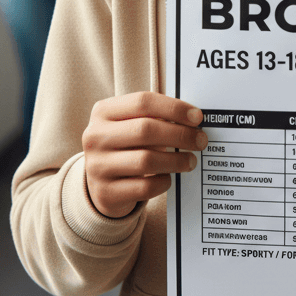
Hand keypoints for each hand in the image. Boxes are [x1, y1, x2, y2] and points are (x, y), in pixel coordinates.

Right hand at [82, 93, 206, 217]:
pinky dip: (163, 182)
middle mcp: (95, 137)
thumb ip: (155, 117)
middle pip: (145, 130)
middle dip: (180, 134)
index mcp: (103, 112)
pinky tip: (168, 178)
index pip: (143, 102)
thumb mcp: (131, 124)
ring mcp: (97, 166)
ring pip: (146, 160)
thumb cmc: (126, 146)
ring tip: (191, 160)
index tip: (197, 117)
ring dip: (176, 160)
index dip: (174, 107)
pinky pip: (144, 187)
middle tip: (201, 140)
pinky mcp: (106, 193)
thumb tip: (193, 119)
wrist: (100, 183)